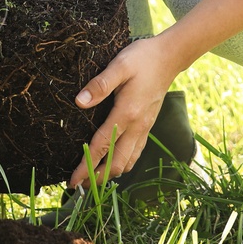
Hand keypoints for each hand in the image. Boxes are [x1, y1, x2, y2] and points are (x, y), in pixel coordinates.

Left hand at [68, 35, 184, 188]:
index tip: (73, 180)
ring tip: (93, 179)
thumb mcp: (119, 65)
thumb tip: (79, 102)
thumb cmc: (142, 59)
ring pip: (128, 161)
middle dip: (97, 177)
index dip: (86, 166)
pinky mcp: (148, 125)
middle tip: (79, 186)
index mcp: (127, 113)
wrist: (169, 57)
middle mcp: (137, 126)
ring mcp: (145, 127)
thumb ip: (100, 84)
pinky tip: (114, 164)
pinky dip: (123, 164)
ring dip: (110, 173)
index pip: (102, 146)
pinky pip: (136, 153)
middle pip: (116, 162)